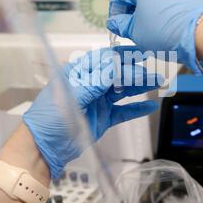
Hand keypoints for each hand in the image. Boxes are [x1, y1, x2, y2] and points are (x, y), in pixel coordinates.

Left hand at [22, 46, 162, 177]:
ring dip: (140, 86)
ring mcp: (98, 102)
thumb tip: (114, 66)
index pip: (105, 60)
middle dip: (136, 72)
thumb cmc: (49, 118)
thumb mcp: (71, 96)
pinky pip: (123, 112)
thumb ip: (94, 82)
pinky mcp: (103, 118)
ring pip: (123, 91)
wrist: (44, 148)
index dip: (123, 56)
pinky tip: (150, 106)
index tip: (141, 54)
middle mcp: (91, 85)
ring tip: (158, 82)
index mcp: (79, 73)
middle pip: (118, 74)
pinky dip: (136, 109)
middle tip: (155, 73)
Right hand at [106, 0, 202, 73]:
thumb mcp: (136, 32)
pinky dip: (166, 12)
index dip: (116, 11)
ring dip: (150, 12)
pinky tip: (168, 29)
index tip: (118, 25)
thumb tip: (116, 22)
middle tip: (133, 31)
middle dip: (134, 12)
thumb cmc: (166, 31)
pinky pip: (173, 0)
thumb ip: (121, 25)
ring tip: (152, 33)